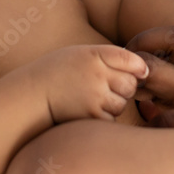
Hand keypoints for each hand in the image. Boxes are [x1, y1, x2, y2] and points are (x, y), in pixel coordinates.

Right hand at [33, 44, 149, 122]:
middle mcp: (97, 74)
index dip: (138, 67)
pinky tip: (87, 110)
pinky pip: (111, 118)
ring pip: (122, 103)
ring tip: (91, 99)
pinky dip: (104, 117)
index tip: (139, 72)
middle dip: (124, 87)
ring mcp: (95, 96)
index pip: (129, 59)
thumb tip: (142, 70)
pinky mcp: (92, 116)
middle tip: (105, 87)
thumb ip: (107, 58)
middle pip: (130, 83)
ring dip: (113, 103)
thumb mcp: (80, 54)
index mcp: (94, 54)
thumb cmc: (57, 72)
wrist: (32, 94)